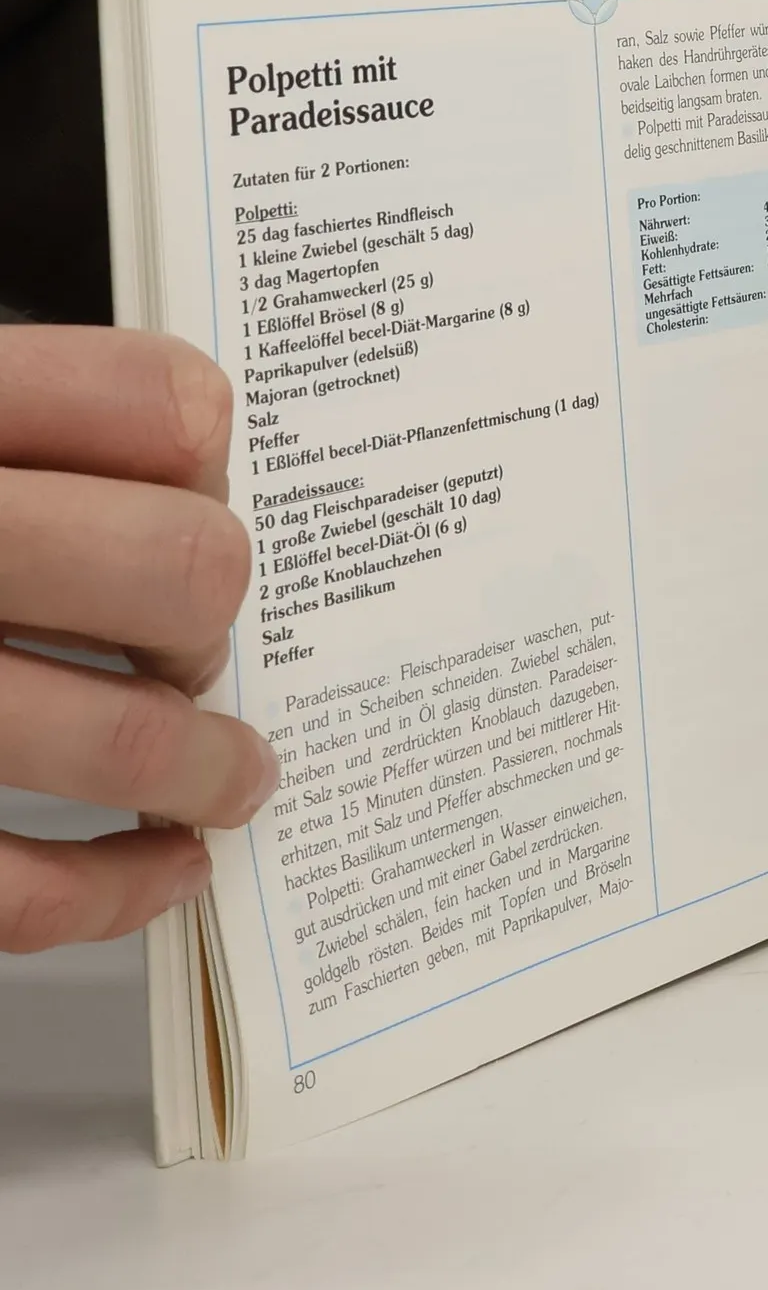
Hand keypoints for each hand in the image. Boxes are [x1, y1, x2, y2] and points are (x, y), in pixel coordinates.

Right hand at [0, 328, 276, 951]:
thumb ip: (23, 436)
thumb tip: (193, 495)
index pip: (163, 402)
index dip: (209, 466)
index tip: (199, 504)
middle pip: (182, 565)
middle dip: (212, 625)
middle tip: (188, 653)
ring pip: (119, 737)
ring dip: (204, 771)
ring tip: (225, 780)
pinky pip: (13, 883)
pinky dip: (113, 888)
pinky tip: (152, 867)